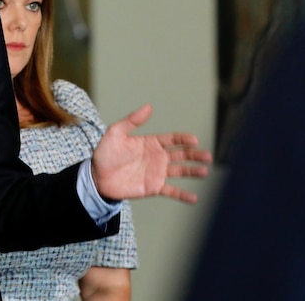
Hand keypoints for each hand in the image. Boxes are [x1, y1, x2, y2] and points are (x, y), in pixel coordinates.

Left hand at [91, 104, 211, 203]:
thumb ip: (132, 120)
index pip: (172, 139)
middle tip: (207, 156)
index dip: (183, 139)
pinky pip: (171, 191)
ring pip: (180, 171)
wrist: (97, 177)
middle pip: (181, 155)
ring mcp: (157, 173)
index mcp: (150, 143)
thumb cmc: (105, 153)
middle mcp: (157, 157)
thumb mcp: (115, 133)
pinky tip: (194, 198)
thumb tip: (149, 106)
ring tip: (205, 171)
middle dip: (195, 155)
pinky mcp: (153, 187)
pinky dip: (182, 195)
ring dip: (193, 172)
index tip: (194, 140)